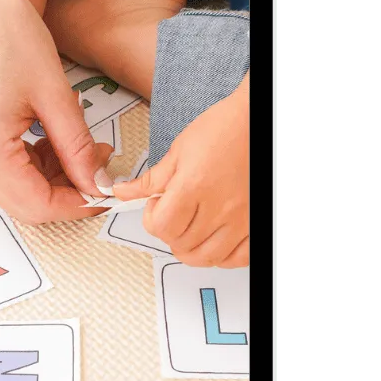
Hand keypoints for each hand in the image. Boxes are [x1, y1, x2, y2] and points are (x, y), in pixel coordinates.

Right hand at [0, 0, 104, 221]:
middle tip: (101, 164)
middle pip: (25, 203)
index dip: (78, 204)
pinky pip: (1, 170)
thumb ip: (77, 148)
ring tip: (82, 145)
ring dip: (51, 175)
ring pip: (15, 188)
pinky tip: (53, 139)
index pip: (38, 206)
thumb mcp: (55, 95)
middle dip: (67, 189)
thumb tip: (97, 183)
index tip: (108, 191)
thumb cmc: (5, 32)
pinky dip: (31, 163)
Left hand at [114, 74, 249, 266]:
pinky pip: (238, 258)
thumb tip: (124, 192)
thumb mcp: (180, 150)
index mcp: (194, 186)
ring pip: (207, 257)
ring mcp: (241, 219)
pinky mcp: (256, 223)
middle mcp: (220, 207)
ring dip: (191, 248)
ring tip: (191, 228)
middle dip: (168, 232)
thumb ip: (151, 180)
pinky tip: (215, 241)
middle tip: (173, 214)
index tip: (156, 206)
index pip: (161, 226)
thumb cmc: (224, 129)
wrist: (257, 122)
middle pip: (181, 245)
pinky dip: (223, 257)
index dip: (151, 218)